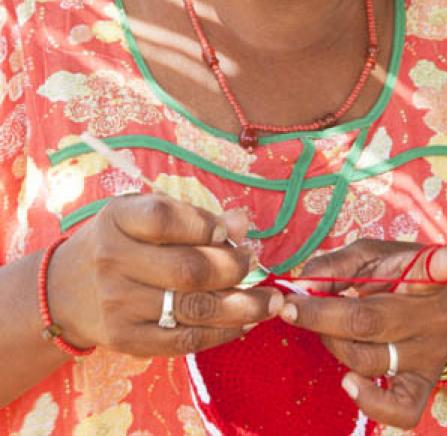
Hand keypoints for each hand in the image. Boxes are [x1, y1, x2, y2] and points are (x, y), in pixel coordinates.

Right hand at [46, 193, 283, 356]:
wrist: (66, 290)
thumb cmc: (119, 241)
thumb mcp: (142, 214)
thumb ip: (191, 216)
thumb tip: (241, 222)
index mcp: (118, 219)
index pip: (165, 218)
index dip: (206, 224)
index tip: (234, 230)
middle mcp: (113, 261)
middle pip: (187, 269)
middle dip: (233, 267)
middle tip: (255, 262)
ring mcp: (118, 305)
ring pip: (192, 309)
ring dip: (241, 306)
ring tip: (271, 301)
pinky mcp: (127, 340)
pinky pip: (184, 341)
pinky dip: (222, 333)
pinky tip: (246, 323)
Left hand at [278, 239, 446, 429]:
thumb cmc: (400, 274)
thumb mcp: (374, 254)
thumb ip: (337, 264)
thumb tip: (302, 285)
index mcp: (422, 275)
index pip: (431, 270)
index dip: (437, 266)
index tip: (446, 259)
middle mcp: (431, 316)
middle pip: (369, 321)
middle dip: (320, 315)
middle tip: (289, 308)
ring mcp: (428, 355)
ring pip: (369, 360)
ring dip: (333, 344)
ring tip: (325, 328)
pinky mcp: (424, 385)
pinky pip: (401, 409)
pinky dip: (371, 403)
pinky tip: (348, 384)